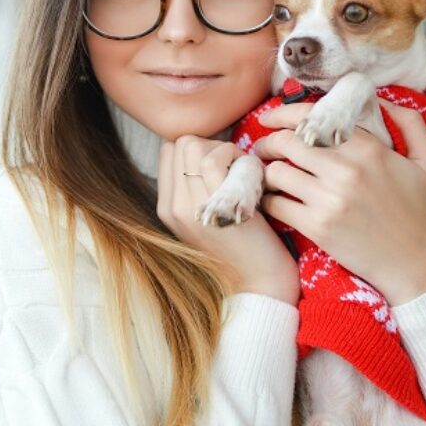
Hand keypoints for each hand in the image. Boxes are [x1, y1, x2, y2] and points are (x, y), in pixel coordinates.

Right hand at [157, 135, 299, 305]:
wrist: (258, 283)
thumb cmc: (245, 244)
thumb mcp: (210, 215)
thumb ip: (199, 187)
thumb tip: (209, 150)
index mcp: (167, 207)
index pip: (171, 150)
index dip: (202, 148)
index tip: (226, 165)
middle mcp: (170, 206)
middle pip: (181, 142)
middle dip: (213, 144)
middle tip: (237, 167)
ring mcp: (187, 207)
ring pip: (193, 144)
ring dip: (226, 150)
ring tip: (244, 173)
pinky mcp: (209, 207)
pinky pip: (213, 159)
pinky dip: (237, 158)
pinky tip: (252, 177)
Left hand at [253, 100, 425, 305]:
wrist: (413, 262)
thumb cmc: (416, 211)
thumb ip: (410, 123)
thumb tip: (383, 100)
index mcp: (368, 149)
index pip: (312, 118)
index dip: (283, 114)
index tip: (269, 118)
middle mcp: (346, 170)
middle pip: (286, 142)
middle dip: (268, 142)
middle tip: (263, 149)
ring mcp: (329, 198)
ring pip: (276, 172)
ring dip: (267, 172)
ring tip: (269, 176)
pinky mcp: (317, 226)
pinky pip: (276, 204)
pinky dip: (269, 200)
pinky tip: (274, 200)